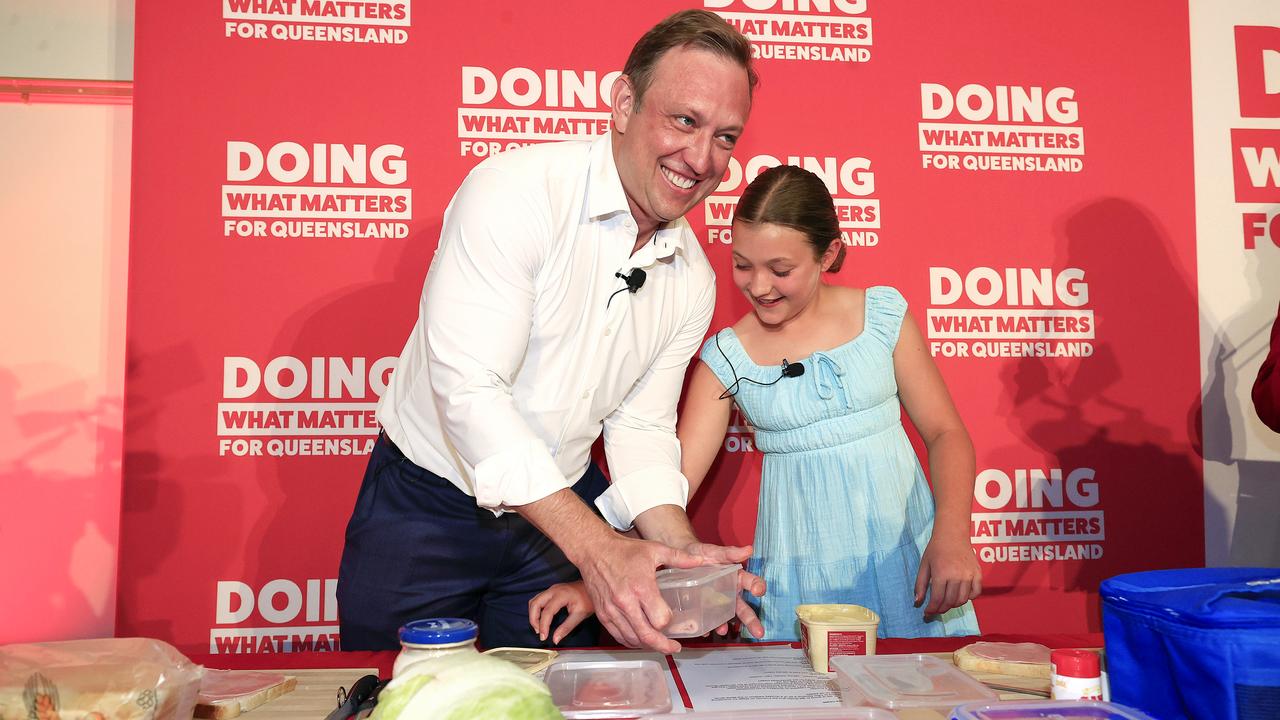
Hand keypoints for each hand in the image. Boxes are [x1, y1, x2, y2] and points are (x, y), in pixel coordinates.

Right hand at [529, 581, 594, 644]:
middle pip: (535, 603)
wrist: (592, 588)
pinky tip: (541, 618)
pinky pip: (538, 599)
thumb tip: (555, 639)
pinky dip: (536, 610)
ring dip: (534, 614)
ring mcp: (552, 589)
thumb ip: (566, 628)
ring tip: (539, 627)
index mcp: (561, 595)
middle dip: (533, 619)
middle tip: (539, 632)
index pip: (547, 611)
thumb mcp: (580, 615)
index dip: (543, 626)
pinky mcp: (552, 591)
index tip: (544, 636)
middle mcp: (554, 590)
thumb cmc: (588, 599)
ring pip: (534, 601)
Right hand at [576, 535, 704, 652]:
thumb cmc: (623, 550)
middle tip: (673, 648)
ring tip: (658, 644)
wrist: (594, 549)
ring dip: (647, 645)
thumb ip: (679, 557)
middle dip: (663, 646)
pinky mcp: (603, 614)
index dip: (669, 623)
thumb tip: (700, 561)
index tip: (673, 620)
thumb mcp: (655, 550)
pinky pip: (618, 636)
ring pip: (632, 639)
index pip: (659, 619)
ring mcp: (612, 610)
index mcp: (641, 587)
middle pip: (646, 636)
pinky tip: (640, 639)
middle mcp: (626, 602)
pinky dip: (630, 641)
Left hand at [681, 541, 765, 639]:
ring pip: (727, 617)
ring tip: (723, 631)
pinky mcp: (704, 608)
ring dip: (725, 625)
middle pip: (744, 608)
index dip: (757, 586)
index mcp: (735, 577)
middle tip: (759, 632)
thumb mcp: (713, 551)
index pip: (751, 582)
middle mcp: (730, 592)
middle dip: (751, 620)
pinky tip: (705, 630)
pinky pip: (707, 620)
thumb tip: (749, 549)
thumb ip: (730, 553)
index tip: (759, 591)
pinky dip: (706, 625)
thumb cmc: (700, 553)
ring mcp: (717, 603)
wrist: (679, 558)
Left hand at [914, 535, 981, 616]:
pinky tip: (961, 594)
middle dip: (941, 609)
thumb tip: (918, 602)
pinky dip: (969, 598)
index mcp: (941, 574)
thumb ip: (920, 584)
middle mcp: (956, 576)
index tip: (927, 613)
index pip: (937, 599)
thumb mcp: (924, 565)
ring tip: (947, 602)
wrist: (953, 534)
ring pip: (962, 600)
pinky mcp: (978, 573)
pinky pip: (976, 593)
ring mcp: (969, 575)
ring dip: (954, 605)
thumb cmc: (936, 549)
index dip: (931, 609)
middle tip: (936, 609)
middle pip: (950, 602)